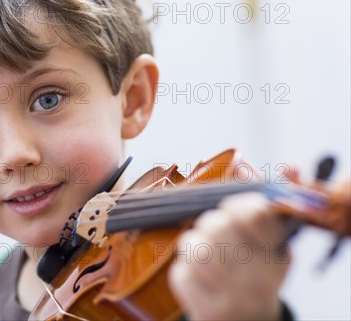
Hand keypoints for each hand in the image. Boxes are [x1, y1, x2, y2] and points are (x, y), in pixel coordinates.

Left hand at [168, 192, 289, 319]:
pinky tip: (196, 274)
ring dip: (195, 243)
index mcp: (276, 257)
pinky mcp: (204, 308)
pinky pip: (180, 272)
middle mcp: (257, 280)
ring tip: (205, 250)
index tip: (235, 212)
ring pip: (195, 246)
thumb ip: (276, 204)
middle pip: (217, 225)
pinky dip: (183, 268)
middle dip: (212, 223)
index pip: (253, 212)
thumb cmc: (256, 274)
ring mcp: (231, 296)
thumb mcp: (275, 243)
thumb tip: (291, 165)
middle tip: (216, 230)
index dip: (237, 205)